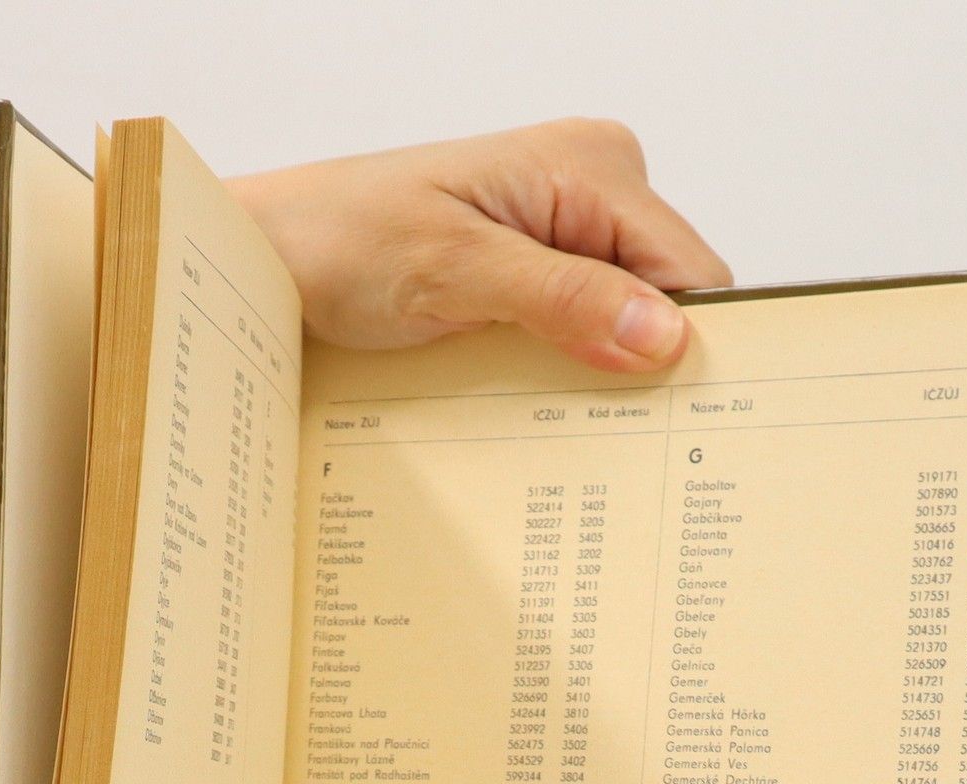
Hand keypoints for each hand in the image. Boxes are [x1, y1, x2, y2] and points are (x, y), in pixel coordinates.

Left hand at [229, 117, 732, 373]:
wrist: (273, 255)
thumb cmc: (341, 240)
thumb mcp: (455, 270)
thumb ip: (565, 299)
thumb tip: (664, 335)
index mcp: (591, 166)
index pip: (692, 272)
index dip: (691, 348)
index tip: (673, 421)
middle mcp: (595, 187)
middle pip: (672, 301)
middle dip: (648, 367)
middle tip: (610, 435)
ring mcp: (572, 233)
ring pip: (635, 325)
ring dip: (608, 376)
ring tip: (563, 414)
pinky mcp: (544, 273)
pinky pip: (593, 331)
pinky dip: (577, 372)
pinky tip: (545, 400)